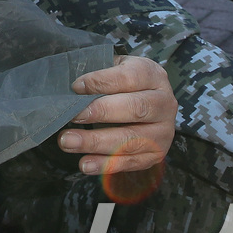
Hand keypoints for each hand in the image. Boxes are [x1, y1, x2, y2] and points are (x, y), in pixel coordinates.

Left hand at [58, 55, 175, 174]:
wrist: (145, 100)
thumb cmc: (121, 82)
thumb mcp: (113, 68)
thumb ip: (97, 74)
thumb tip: (73, 89)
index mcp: (153, 75)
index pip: (129, 78)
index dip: (102, 82)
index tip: (76, 87)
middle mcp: (164, 103)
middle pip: (136, 109)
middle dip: (101, 112)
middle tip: (74, 115)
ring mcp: (163, 131)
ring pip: (132, 140)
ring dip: (97, 143)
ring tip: (68, 142)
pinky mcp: (156, 154)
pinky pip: (131, 162)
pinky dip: (106, 164)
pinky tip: (85, 163)